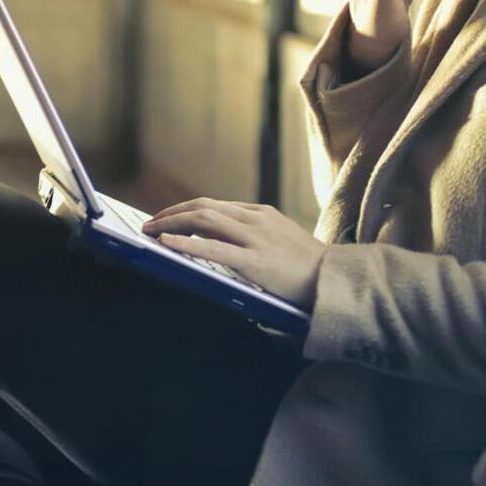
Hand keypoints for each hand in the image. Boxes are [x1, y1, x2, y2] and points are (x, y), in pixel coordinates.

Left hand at [141, 198, 327, 309]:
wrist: (336, 280)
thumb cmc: (307, 267)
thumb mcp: (278, 240)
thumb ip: (251, 236)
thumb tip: (216, 241)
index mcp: (260, 214)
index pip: (213, 205)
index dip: (185, 210)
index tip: (166, 218)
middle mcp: (255, 219)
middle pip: (203, 207)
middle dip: (171, 214)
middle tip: (149, 223)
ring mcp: (256, 238)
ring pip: (204, 220)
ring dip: (171, 224)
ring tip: (150, 232)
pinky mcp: (255, 261)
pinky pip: (213, 248)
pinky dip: (185, 244)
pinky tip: (167, 244)